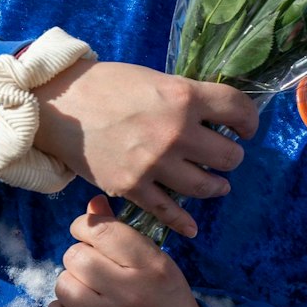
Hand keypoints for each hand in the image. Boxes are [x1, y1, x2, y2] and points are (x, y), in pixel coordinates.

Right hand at [32, 58, 254, 237]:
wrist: (57, 105)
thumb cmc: (108, 85)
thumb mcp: (156, 80)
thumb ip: (187, 98)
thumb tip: (216, 116)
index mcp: (184, 97)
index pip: (239, 109)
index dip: (249, 121)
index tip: (246, 128)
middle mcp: (175, 132)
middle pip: (228, 155)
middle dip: (231, 156)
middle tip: (224, 155)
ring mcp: (154, 163)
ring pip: (205, 185)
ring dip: (216, 186)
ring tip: (217, 184)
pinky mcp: (131, 187)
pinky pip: (168, 211)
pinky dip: (183, 222)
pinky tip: (193, 226)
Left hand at [48, 196, 205, 306]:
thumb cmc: (171, 305)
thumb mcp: (159, 265)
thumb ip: (124, 235)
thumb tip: (92, 204)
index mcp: (153, 265)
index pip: (101, 231)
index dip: (84, 228)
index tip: (87, 236)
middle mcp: (132, 291)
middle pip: (75, 257)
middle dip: (78, 259)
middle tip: (91, 270)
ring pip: (63, 286)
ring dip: (70, 286)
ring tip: (86, 293)